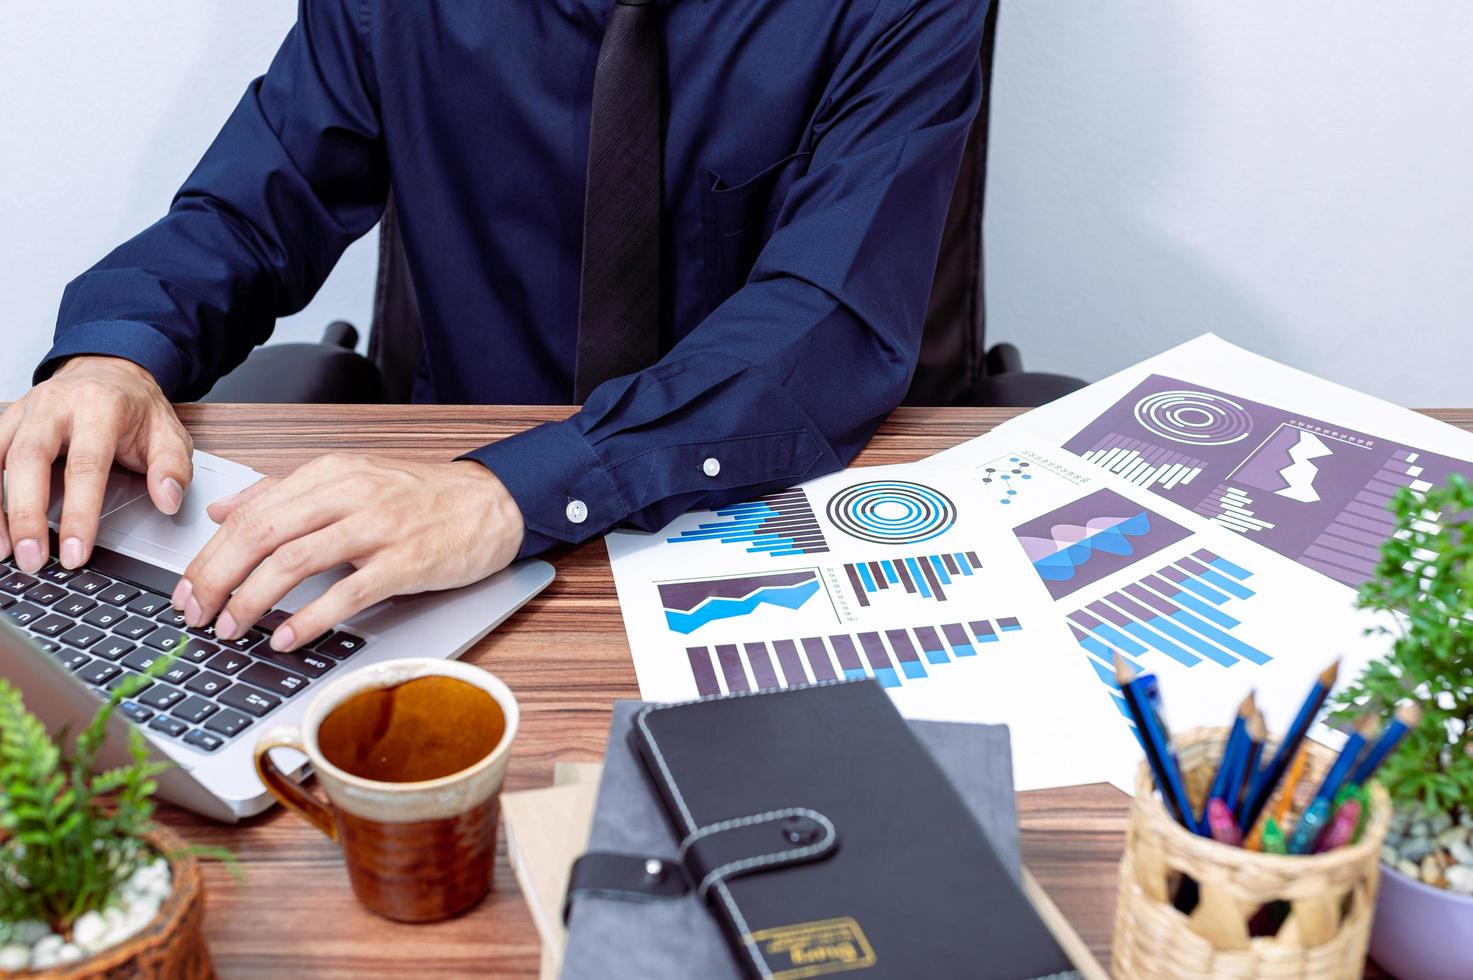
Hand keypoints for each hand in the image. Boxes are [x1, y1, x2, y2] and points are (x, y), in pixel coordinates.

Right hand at [0, 356, 192, 572]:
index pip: (85, 465)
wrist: (109, 371)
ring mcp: (23, 410)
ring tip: (3, 552)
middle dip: (26, 514)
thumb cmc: (137, 408)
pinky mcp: (4, 421)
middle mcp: (53, 404)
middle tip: (31, 559)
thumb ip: (172, 467)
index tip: (75, 552)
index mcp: (99, 406)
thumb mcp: (170, 432)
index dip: (78, 513)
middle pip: (28, 459)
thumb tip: (168, 501)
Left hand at [173, 454, 525, 651]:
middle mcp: (350, 494)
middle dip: (217, 578)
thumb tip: (225, 509)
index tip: (186, 588)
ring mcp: (379, 527)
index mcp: (331, 473)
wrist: (494, 502)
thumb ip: (287, 492)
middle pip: (262, 534)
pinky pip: (348, 592)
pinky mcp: (406, 561)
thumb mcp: (352, 480)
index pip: (251, 512)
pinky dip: (311, 617)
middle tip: (194, 614)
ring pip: (295, 561)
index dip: (209, 554)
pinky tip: (288, 637)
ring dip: (253, 600)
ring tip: (231, 628)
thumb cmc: (425, 497)